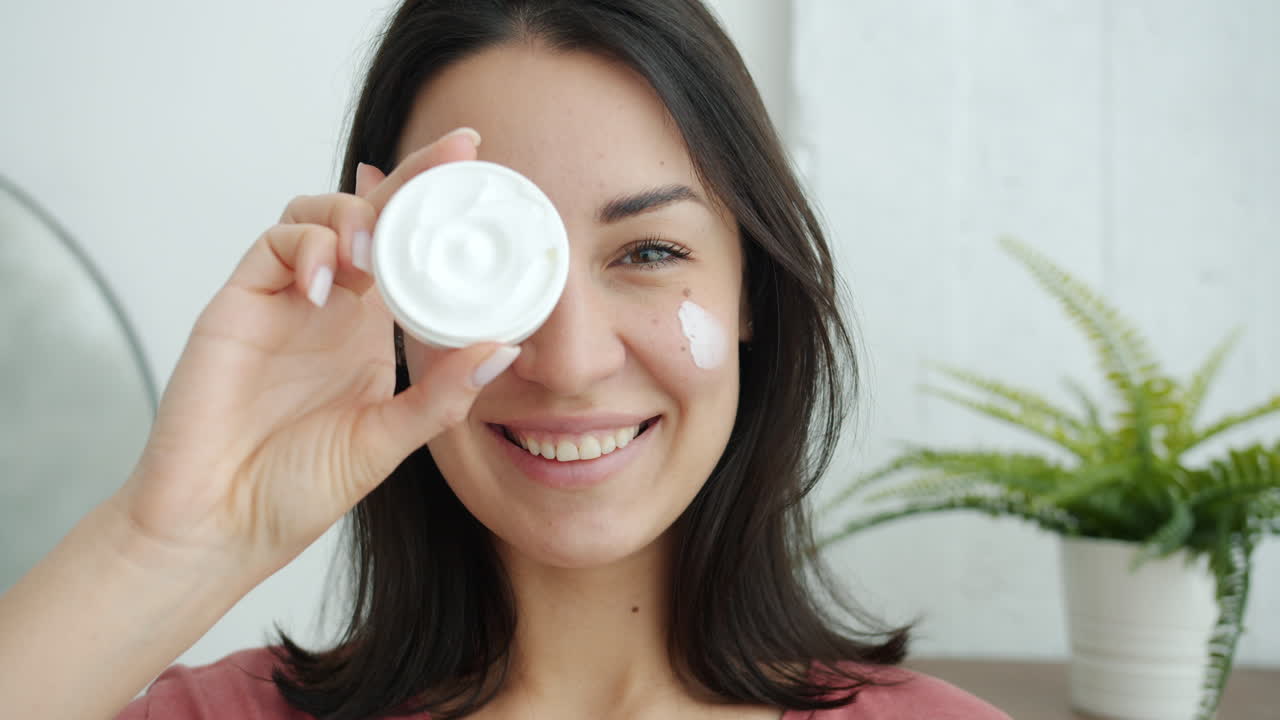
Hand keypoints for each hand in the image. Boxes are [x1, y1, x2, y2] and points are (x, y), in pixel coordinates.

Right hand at [113, 127, 510, 581]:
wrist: (216, 526)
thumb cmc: (295, 489)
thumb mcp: (386, 441)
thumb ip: (441, 396)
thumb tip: (504, 348)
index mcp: (372, 333)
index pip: (413, 254)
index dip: (442, 213)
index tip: (483, 172)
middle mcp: (333, 307)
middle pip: (372, 218)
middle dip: (414, 178)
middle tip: (456, 152)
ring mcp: (285, 300)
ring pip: (318, 215)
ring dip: (356, 216)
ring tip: (376, 251)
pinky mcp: (239, 303)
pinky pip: (273, 244)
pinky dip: (306, 247)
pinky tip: (327, 283)